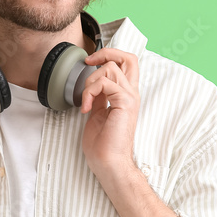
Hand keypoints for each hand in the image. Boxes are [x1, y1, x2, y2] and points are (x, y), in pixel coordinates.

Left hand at [80, 48, 139, 181]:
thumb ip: (98, 97)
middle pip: (128, 57)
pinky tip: (86, 108)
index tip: (90, 63)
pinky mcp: (125, 103)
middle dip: (106, 53)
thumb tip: (91, 85)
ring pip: (110, 68)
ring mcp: (130, 97)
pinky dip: (89, 92)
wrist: (109, 163)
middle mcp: (131, 93)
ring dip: (90, 81)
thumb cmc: (103, 145)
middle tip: (89, 63)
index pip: (126, 63)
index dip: (108, 56)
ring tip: (86, 100)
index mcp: (126, 95)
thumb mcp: (97, 113)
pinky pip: (104, 83)